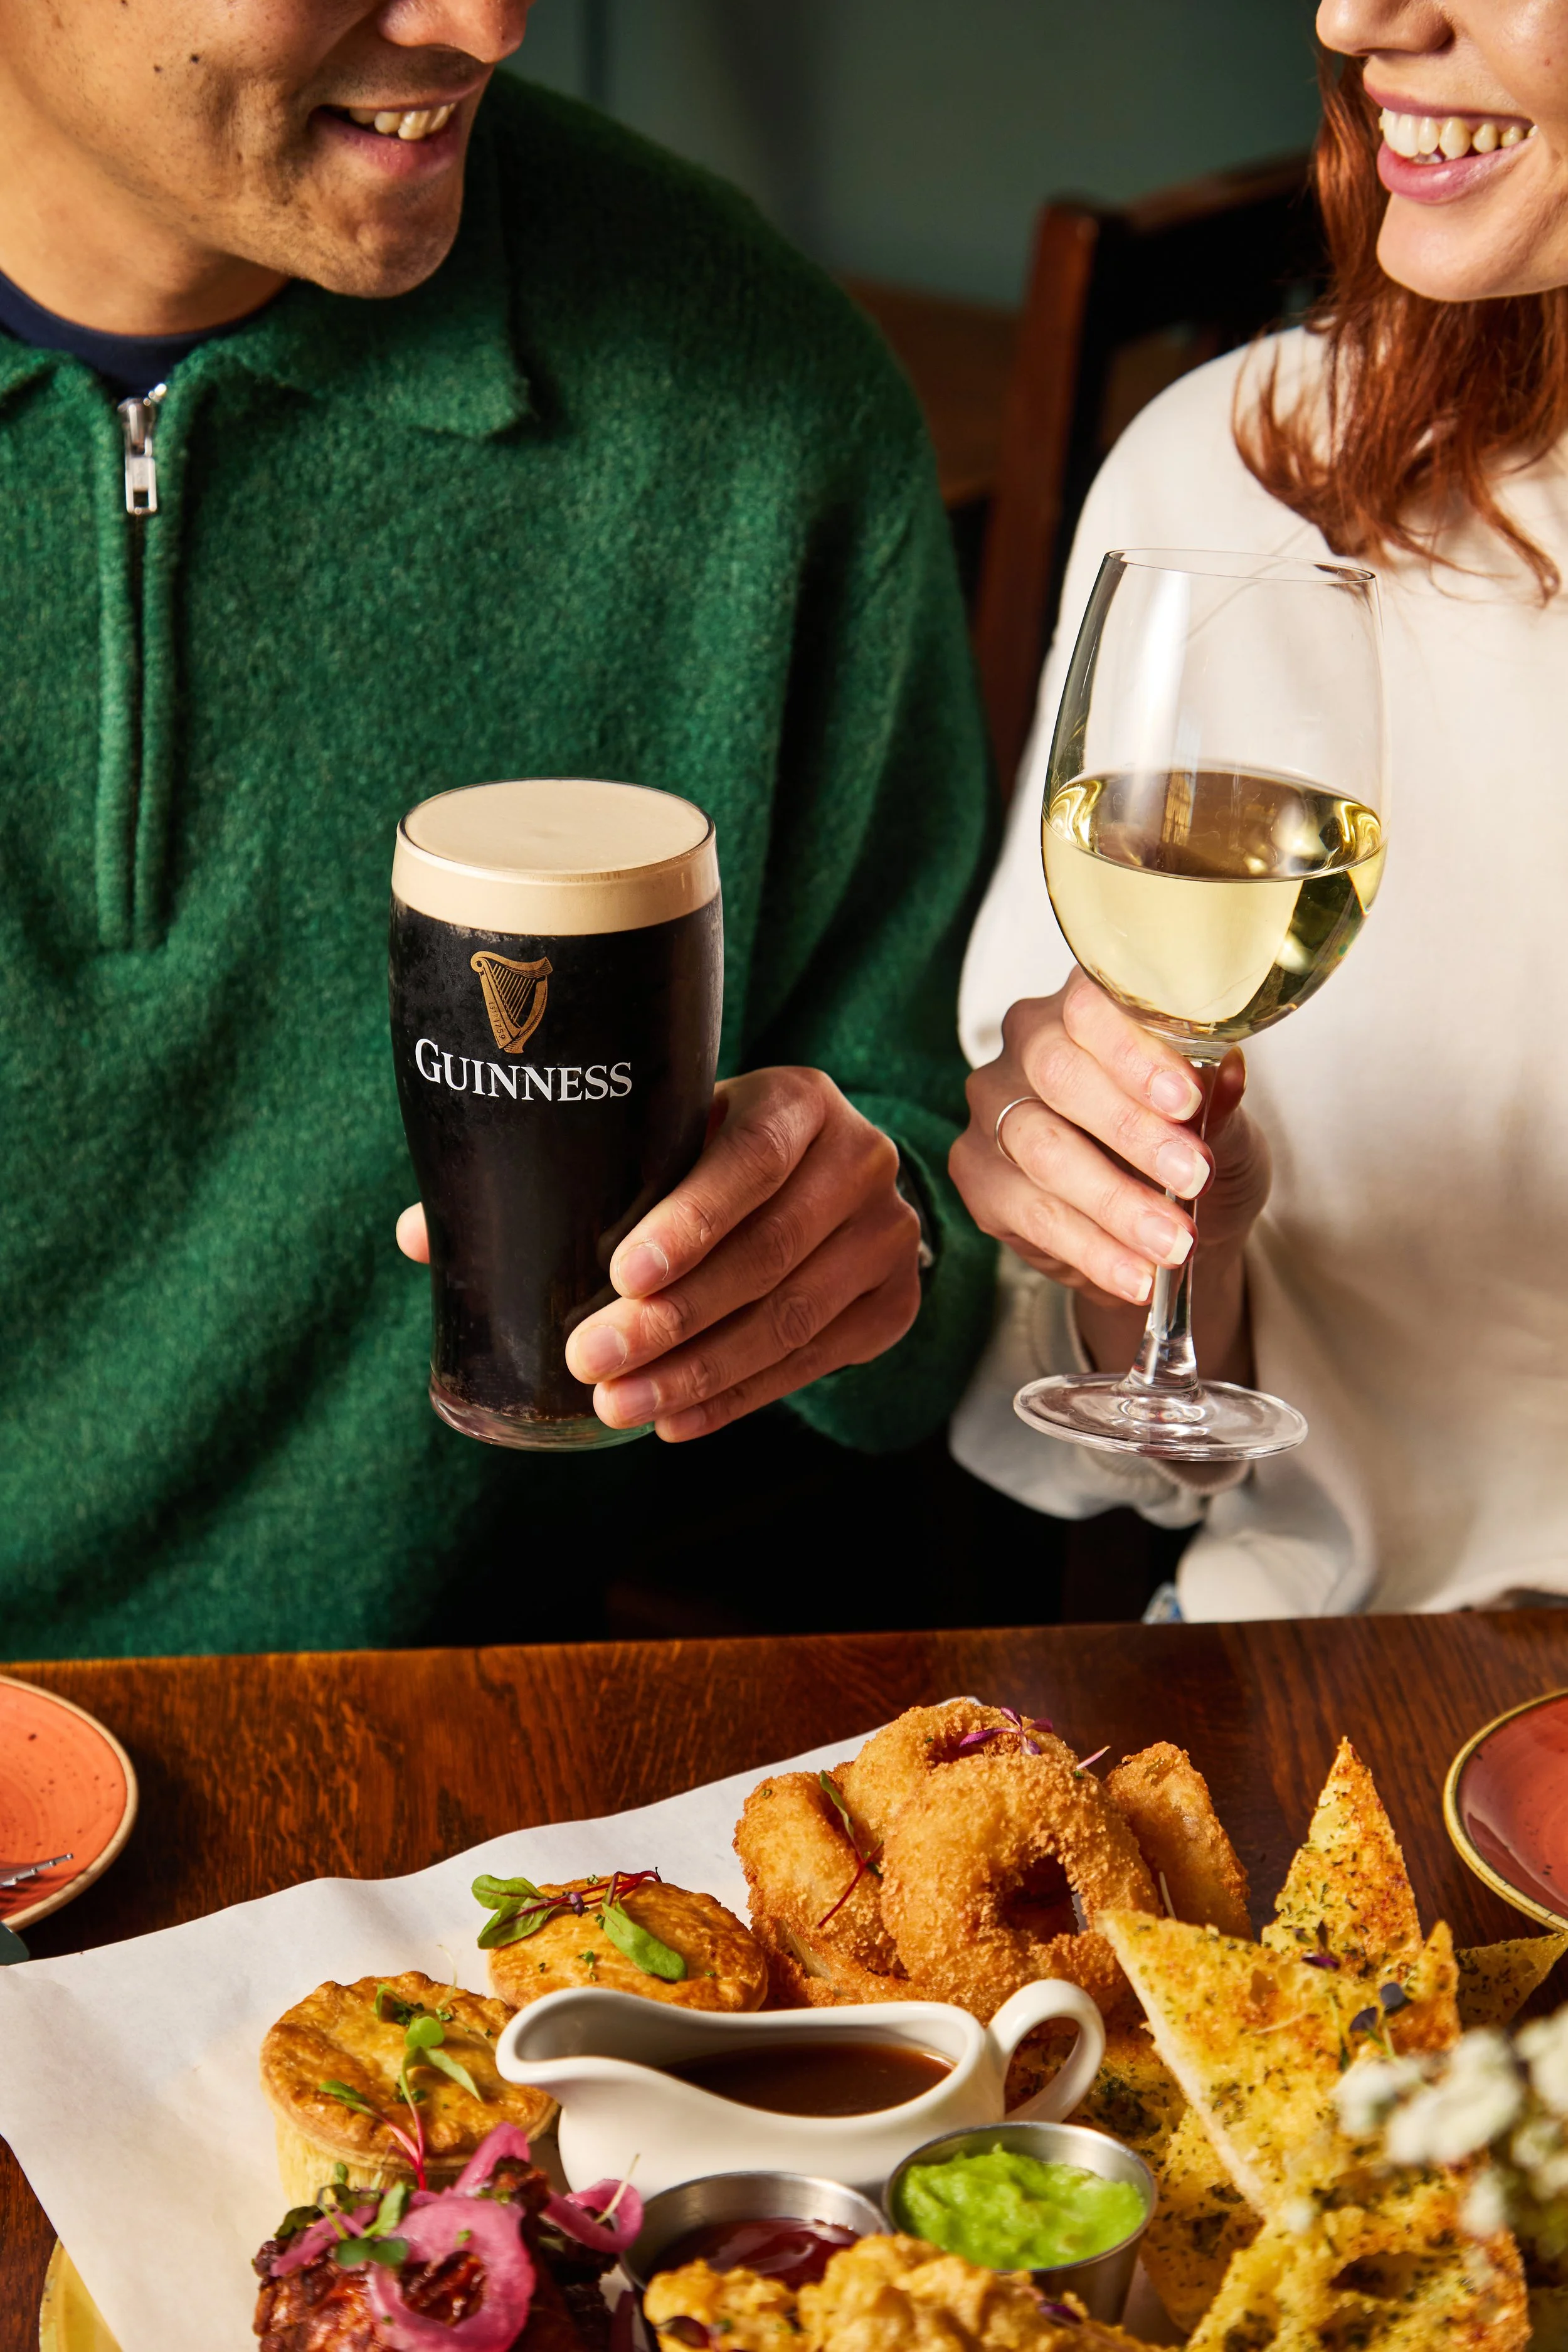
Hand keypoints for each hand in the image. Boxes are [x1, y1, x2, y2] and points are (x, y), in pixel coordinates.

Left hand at [397, 1067, 922, 1440]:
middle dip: (673, 1319)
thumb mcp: (664, 1134)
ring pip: (790, 1318)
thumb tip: (421, 1236)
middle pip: (765, 1254)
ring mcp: (887, 1235)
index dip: (690, 1220)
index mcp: (798, 1100)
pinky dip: (739, 1398)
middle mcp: (859, 1159)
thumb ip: (565, 1172)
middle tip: (591, 1359)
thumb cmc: (717, 1152)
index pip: (751, 1159)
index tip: (620, 1273)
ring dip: (698, 1371)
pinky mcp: (893, 1303)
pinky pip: (814, 1363)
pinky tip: (675, 1419)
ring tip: (618, 1404)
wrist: (834, 1173)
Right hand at [948, 971, 1269, 1377]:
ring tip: (1174, 1243)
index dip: (1134, 1051)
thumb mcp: (1225, 1125)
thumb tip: (1228, 1072)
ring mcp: (994, 1110)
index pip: (1092, 1007)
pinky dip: (1091, 1250)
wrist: (1169, 1221)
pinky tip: (1135, 1275)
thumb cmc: (1193, 1150)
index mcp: (1087, 1008)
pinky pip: (1031, 1214)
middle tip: (1194, 1177)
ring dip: (1117, 1203)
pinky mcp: (979, 1177)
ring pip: (1042, 1150)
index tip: (1188, 1100)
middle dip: (1131, 1131)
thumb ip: (1218, 1101)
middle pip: (1058, 1074)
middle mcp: (1027, 1044)